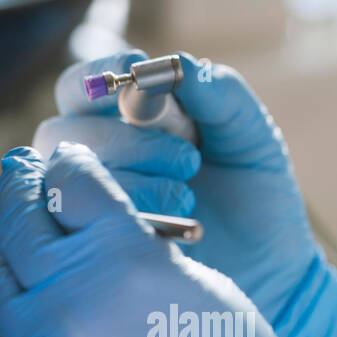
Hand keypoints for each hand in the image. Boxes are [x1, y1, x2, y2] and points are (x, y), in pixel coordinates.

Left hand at [0, 143, 336, 336]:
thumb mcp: (196, 282)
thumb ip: (135, 247)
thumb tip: (93, 226)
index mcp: (123, 255)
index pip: (71, 184)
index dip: (66, 165)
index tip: (64, 161)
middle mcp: (69, 294)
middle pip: (22, 220)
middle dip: (19, 188)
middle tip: (19, 172)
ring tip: (0, 217)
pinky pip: (3, 329)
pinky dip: (5, 298)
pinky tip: (11, 285)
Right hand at [39, 49, 336, 336]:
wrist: (271, 271)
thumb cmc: (254, 196)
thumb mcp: (251, 137)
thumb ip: (222, 94)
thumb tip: (179, 65)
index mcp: (119, 119)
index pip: (80, 85)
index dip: (102, 75)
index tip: (139, 75)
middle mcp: (89, 158)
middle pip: (65, 131)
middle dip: (126, 140)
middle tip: (187, 159)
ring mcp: (81, 204)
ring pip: (66, 178)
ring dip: (126, 179)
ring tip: (184, 197)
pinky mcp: (87, 246)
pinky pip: (77, 224)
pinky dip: (122, 218)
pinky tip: (167, 227)